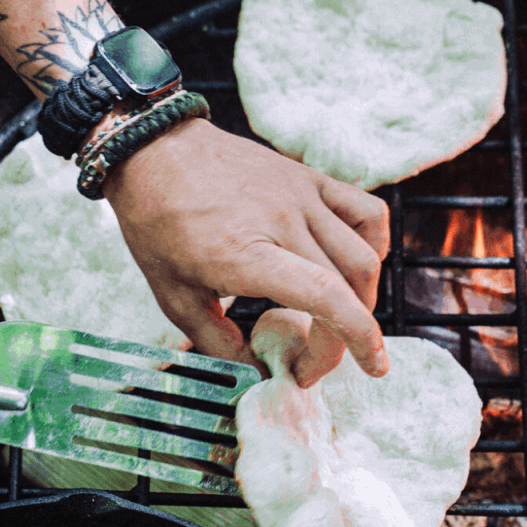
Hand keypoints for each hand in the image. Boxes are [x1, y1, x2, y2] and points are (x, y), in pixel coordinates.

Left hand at [103, 118, 389, 387]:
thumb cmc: (157, 225)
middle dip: (345, 335)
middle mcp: (282, 222)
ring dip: (363, 296)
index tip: (368, 367)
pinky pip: (366, 210)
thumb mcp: (175, 298)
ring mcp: (301, 195)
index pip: (326, 298)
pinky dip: (374, 244)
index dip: (356, 340)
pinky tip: (353, 263)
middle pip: (349, 286)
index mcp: (245, 255)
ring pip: (365, 253)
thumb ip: (219, 343)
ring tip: (339, 316)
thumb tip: (258, 373)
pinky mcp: (308, 178)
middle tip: (315, 356)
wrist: (153, 152)